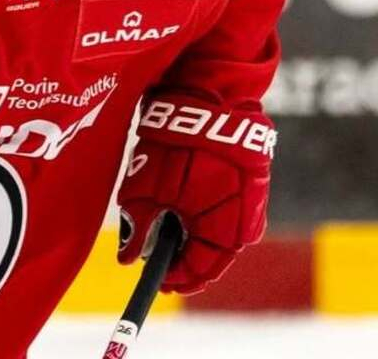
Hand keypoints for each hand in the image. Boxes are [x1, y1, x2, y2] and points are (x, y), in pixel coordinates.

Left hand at [115, 97, 274, 293]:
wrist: (210, 97)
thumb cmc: (177, 143)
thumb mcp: (146, 188)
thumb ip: (138, 227)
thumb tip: (127, 259)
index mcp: (223, 232)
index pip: (199, 272)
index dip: (173, 278)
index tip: (154, 280)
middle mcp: (243, 225)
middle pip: (210, 256)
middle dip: (182, 257)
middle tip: (155, 254)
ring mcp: (250, 205)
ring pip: (217, 234)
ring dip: (191, 235)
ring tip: (165, 227)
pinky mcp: (249, 187)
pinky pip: (225, 212)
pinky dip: (203, 215)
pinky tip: (183, 207)